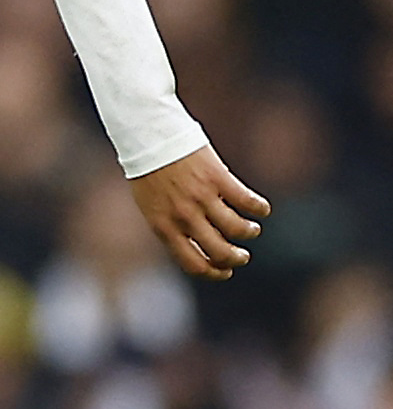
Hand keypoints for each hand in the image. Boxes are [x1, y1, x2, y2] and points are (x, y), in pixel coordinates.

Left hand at [129, 144, 269, 279]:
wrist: (148, 135)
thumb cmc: (150, 171)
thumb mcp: (151, 205)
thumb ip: (173, 227)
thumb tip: (200, 249)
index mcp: (163, 226)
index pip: (194, 264)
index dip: (215, 273)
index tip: (226, 271)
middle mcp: (184, 215)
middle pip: (221, 252)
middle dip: (237, 258)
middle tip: (243, 255)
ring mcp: (201, 197)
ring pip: (238, 229)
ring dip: (249, 232)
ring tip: (250, 228)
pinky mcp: (217, 178)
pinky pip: (248, 202)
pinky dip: (260, 208)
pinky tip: (260, 208)